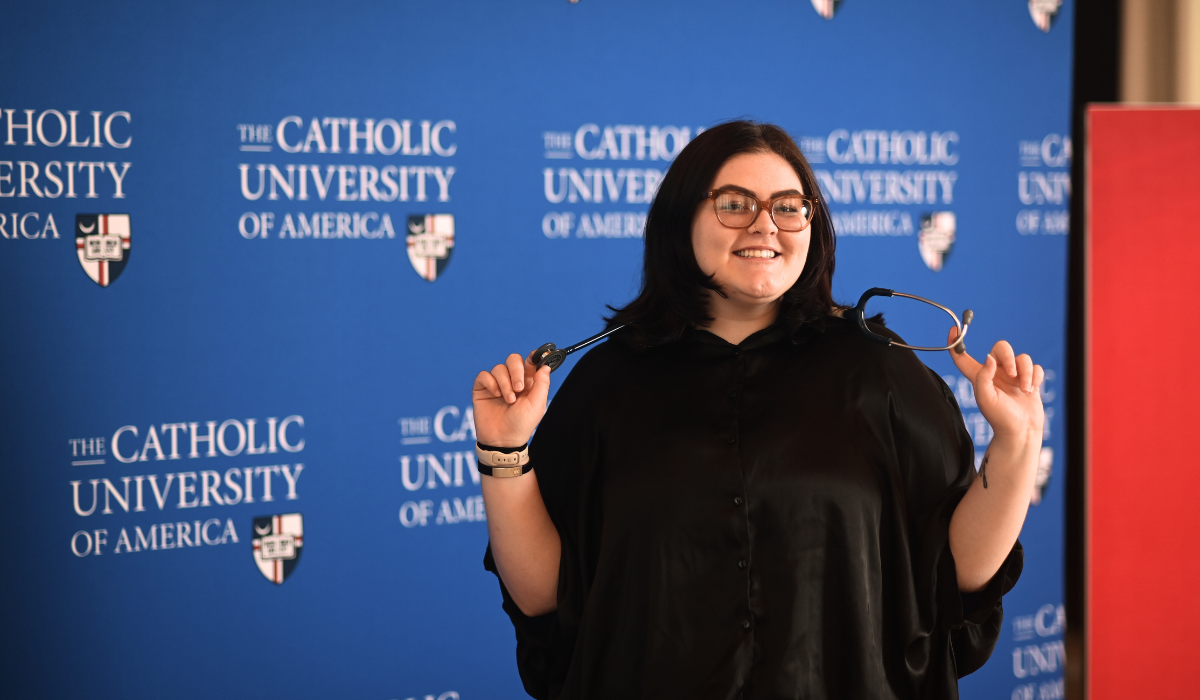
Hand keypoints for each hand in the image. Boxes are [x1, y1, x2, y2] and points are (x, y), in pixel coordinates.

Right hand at [472, 353, 551, 446]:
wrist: (503, 440)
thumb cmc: (522, 424)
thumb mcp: (537, 404)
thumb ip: (541, 384)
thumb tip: (546, 366)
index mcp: (528, 382)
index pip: (530, 362)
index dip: (533, 357)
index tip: (535, 357)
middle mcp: (512, 380)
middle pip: (513, 359)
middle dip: (516, 370)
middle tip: (519, 388)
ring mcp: (496, 384)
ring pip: (499, 368)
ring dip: (505, 383)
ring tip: (509, 400)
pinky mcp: (482, 389)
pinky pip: (484, 375)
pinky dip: (491, 383)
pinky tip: (495, 395)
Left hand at [948, 328, 1044, 445]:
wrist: (1021, 432)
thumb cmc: (999, 418)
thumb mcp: (985, 398)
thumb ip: (983, 376)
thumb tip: (989, 358)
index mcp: (979, 376)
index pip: (963, 357)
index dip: (956, 343)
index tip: (953, 330)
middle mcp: (995, 373)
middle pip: (1001, 348)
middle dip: (1009, 357)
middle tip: (1011, 374)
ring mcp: (1014, 376)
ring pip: (1022, 358)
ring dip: (1025, 372)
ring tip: (1025, 389)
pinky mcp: (1030, 380)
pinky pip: (1035, 367)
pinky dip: (1035, 376)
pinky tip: (1032, 390)